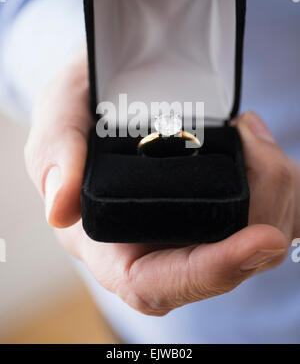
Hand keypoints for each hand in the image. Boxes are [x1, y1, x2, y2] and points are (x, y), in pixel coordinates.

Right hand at [25, 57, 299, 315]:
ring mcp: (188, 231)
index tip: (260, 239)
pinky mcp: (214, 210)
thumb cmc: (79, 110)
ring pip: (251, 241)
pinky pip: (262, 216)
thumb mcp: (58, 118)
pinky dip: (279, 186)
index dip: (212, 271)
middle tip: (264, 153)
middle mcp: (154, 247)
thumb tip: (61, 212)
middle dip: (262, 215)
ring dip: (276, 195)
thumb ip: (54, 158)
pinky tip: (260, 148)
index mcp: (108, 242)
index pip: (158, 283)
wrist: (107, 96)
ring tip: (255, 138)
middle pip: (223, 265)